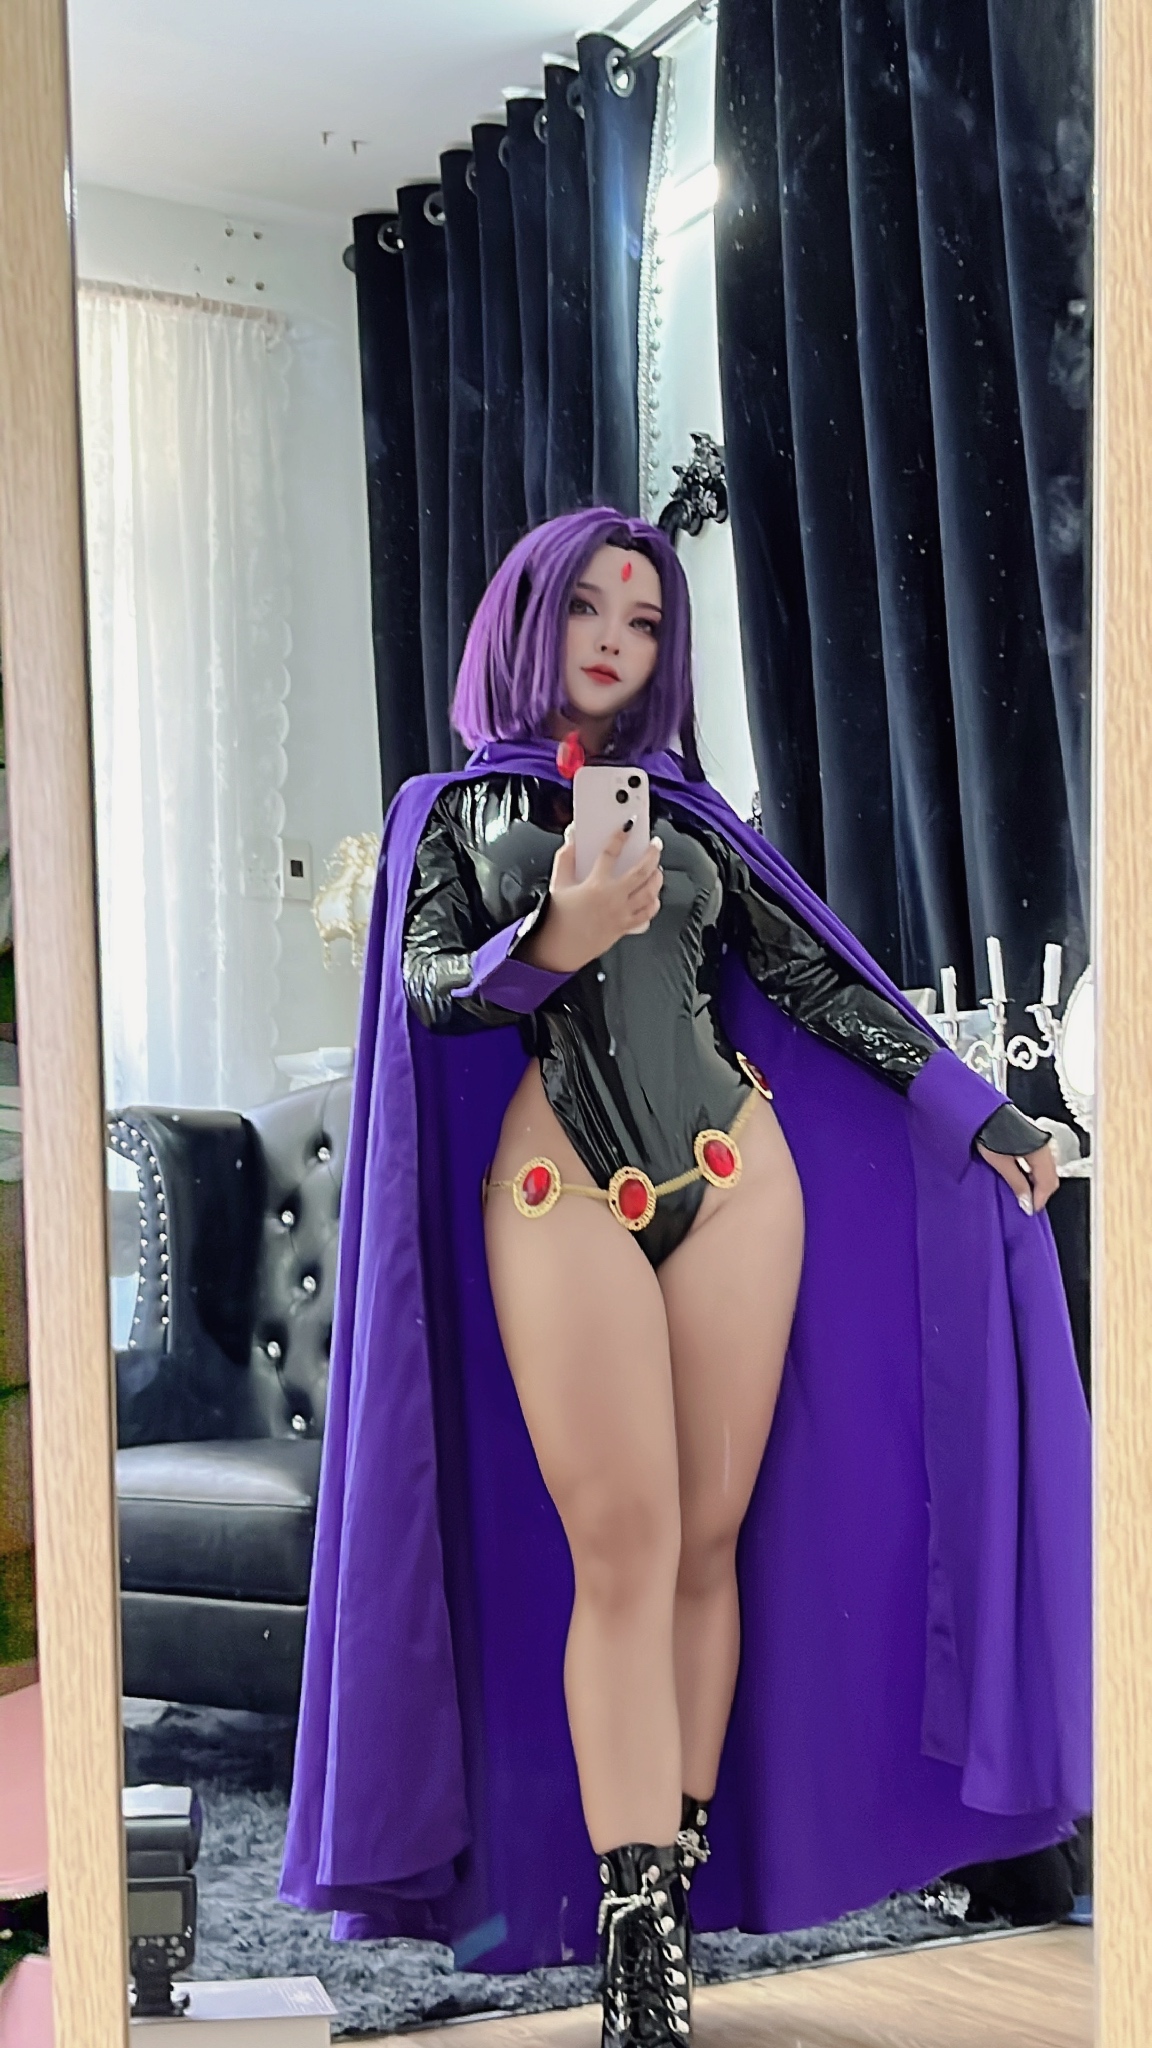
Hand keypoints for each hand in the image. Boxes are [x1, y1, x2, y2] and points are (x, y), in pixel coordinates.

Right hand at [518, 826, 662, 974]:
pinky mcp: (625, 927)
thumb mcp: (558, 883)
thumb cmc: (558, 919)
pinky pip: (648, 913)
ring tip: (656, 868)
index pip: (611, 853)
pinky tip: (653, 895)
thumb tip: (572, 841)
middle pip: (641, 872)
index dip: (620, 837)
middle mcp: (613, 898)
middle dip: (652, 855)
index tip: (627, 827)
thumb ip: (565, 858)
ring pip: (650, 892)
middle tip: (655, 845)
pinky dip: (654, 902)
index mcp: (595, 885)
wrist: (561, 949)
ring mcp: (622, 914)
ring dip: (657, 877)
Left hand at [976, 1139, 1058, 1214]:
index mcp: (1040, 1152)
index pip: (1049, 1183)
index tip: (1030, 1210)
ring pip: (1047, 1170)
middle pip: (1051, 1177)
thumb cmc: (988, 1131)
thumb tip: (1027, 1202)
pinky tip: (1023, 1178)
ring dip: (1037, 1183)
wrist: (982, 1113)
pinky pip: (1041, 1162)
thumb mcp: (1000, 1162)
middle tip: (1027, 1204)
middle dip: (1041, 1193)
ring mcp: (1040, 1142)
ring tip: (1023, 1193)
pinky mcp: (1033, 1140)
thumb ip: (1016, 1183)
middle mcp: (1045, 1146)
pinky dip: (1034, 1173)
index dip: (1040, 1199)